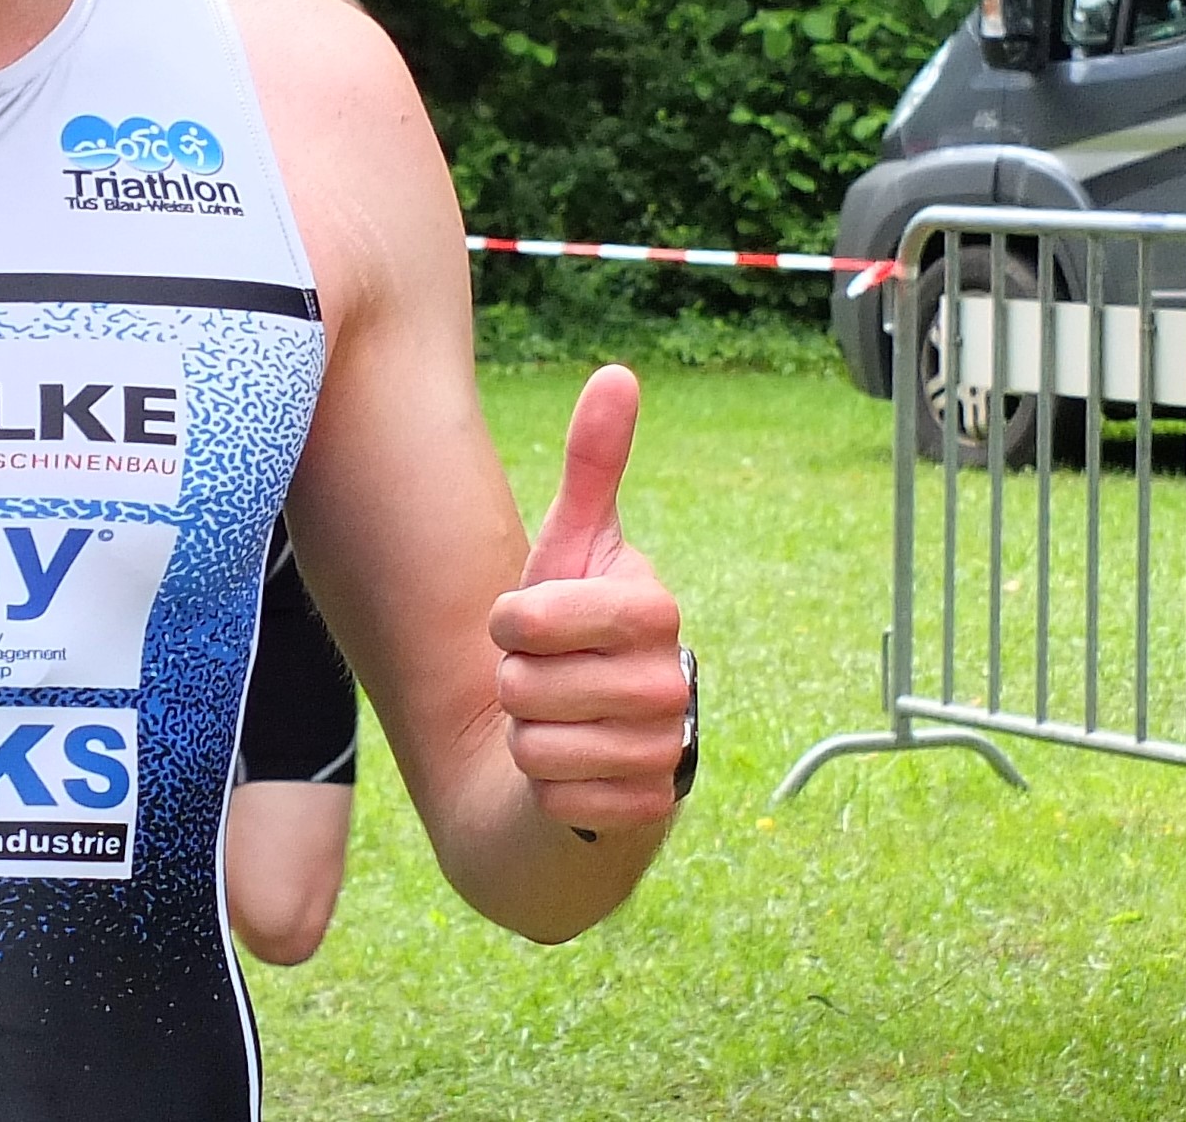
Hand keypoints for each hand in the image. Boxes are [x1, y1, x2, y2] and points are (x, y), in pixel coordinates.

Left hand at [487, 365, 686, 833]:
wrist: (576, 742)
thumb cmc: (566, 635)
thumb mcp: (568, 548)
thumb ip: (592, 466)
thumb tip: (618, 372)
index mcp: (656, 611)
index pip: (539, 614)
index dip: (510, 621)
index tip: (523, 622)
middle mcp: (675, 683)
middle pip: (529, 684)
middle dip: (512, 683)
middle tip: (541, 677)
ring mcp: (667, 752)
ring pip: (536, 744)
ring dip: (523, 735)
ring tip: (553, 720)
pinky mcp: (648, 813)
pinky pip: (552, 796)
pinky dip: (540, 787)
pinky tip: (567, 773)